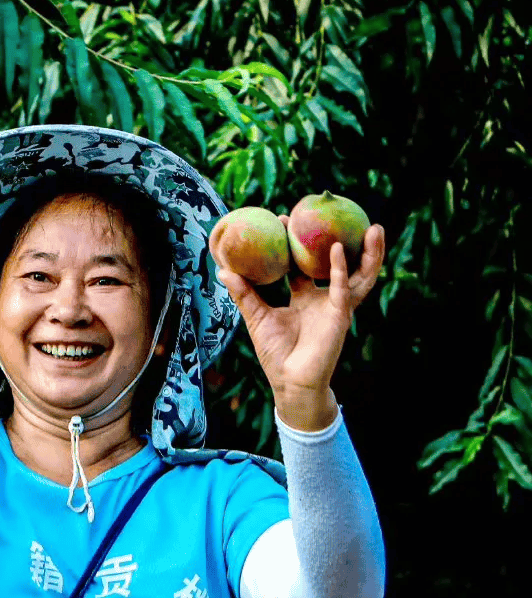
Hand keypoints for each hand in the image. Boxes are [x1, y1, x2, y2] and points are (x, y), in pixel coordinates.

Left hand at [215, 221, 384, 429]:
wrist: (290, 382)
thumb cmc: (275, 353)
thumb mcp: (256, 317)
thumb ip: (244, 293)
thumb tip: (223, 269)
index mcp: (305, 298)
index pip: (303, 264)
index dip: (296, 243)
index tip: (285, 219)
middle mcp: (324, 299)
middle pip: (340, 265)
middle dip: (345, 241)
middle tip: (340, 214)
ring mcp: (336, 307)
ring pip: (359, 275)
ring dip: (368, 253)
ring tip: (374, 228)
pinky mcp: (340, 317)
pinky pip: (344, 289)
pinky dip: (341, 270)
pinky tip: (338, 249)